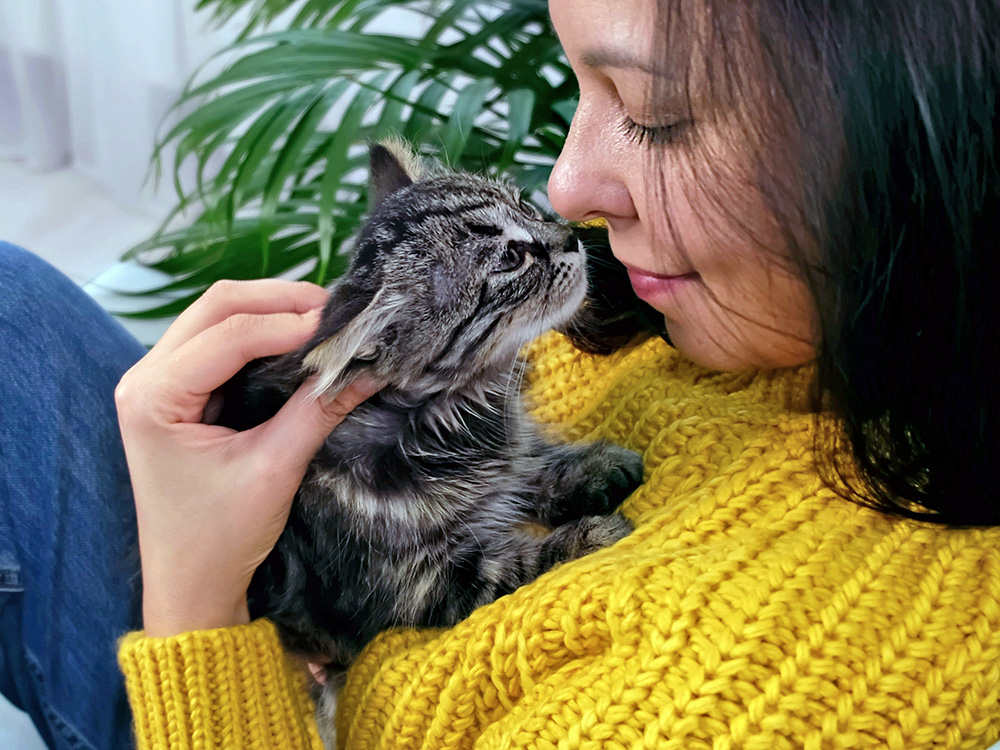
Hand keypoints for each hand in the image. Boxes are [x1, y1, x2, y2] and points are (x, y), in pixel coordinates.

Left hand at [115, 279, 378, 636]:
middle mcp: (145, 376)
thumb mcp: (274, 469)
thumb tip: (371, 367)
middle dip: (279, 300)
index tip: (342, 326)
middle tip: (337, 311)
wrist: (189, 584)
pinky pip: (220, 340)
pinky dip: (261, 331)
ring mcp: (158, 380)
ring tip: (324, 320)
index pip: (227, 334)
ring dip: (270, 310)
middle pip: (216, 306)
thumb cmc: (220, 535)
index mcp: (153, 396)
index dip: (287, 323)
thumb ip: (318, 411)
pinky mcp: (179, 390)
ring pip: (217, 315)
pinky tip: (298, 339)